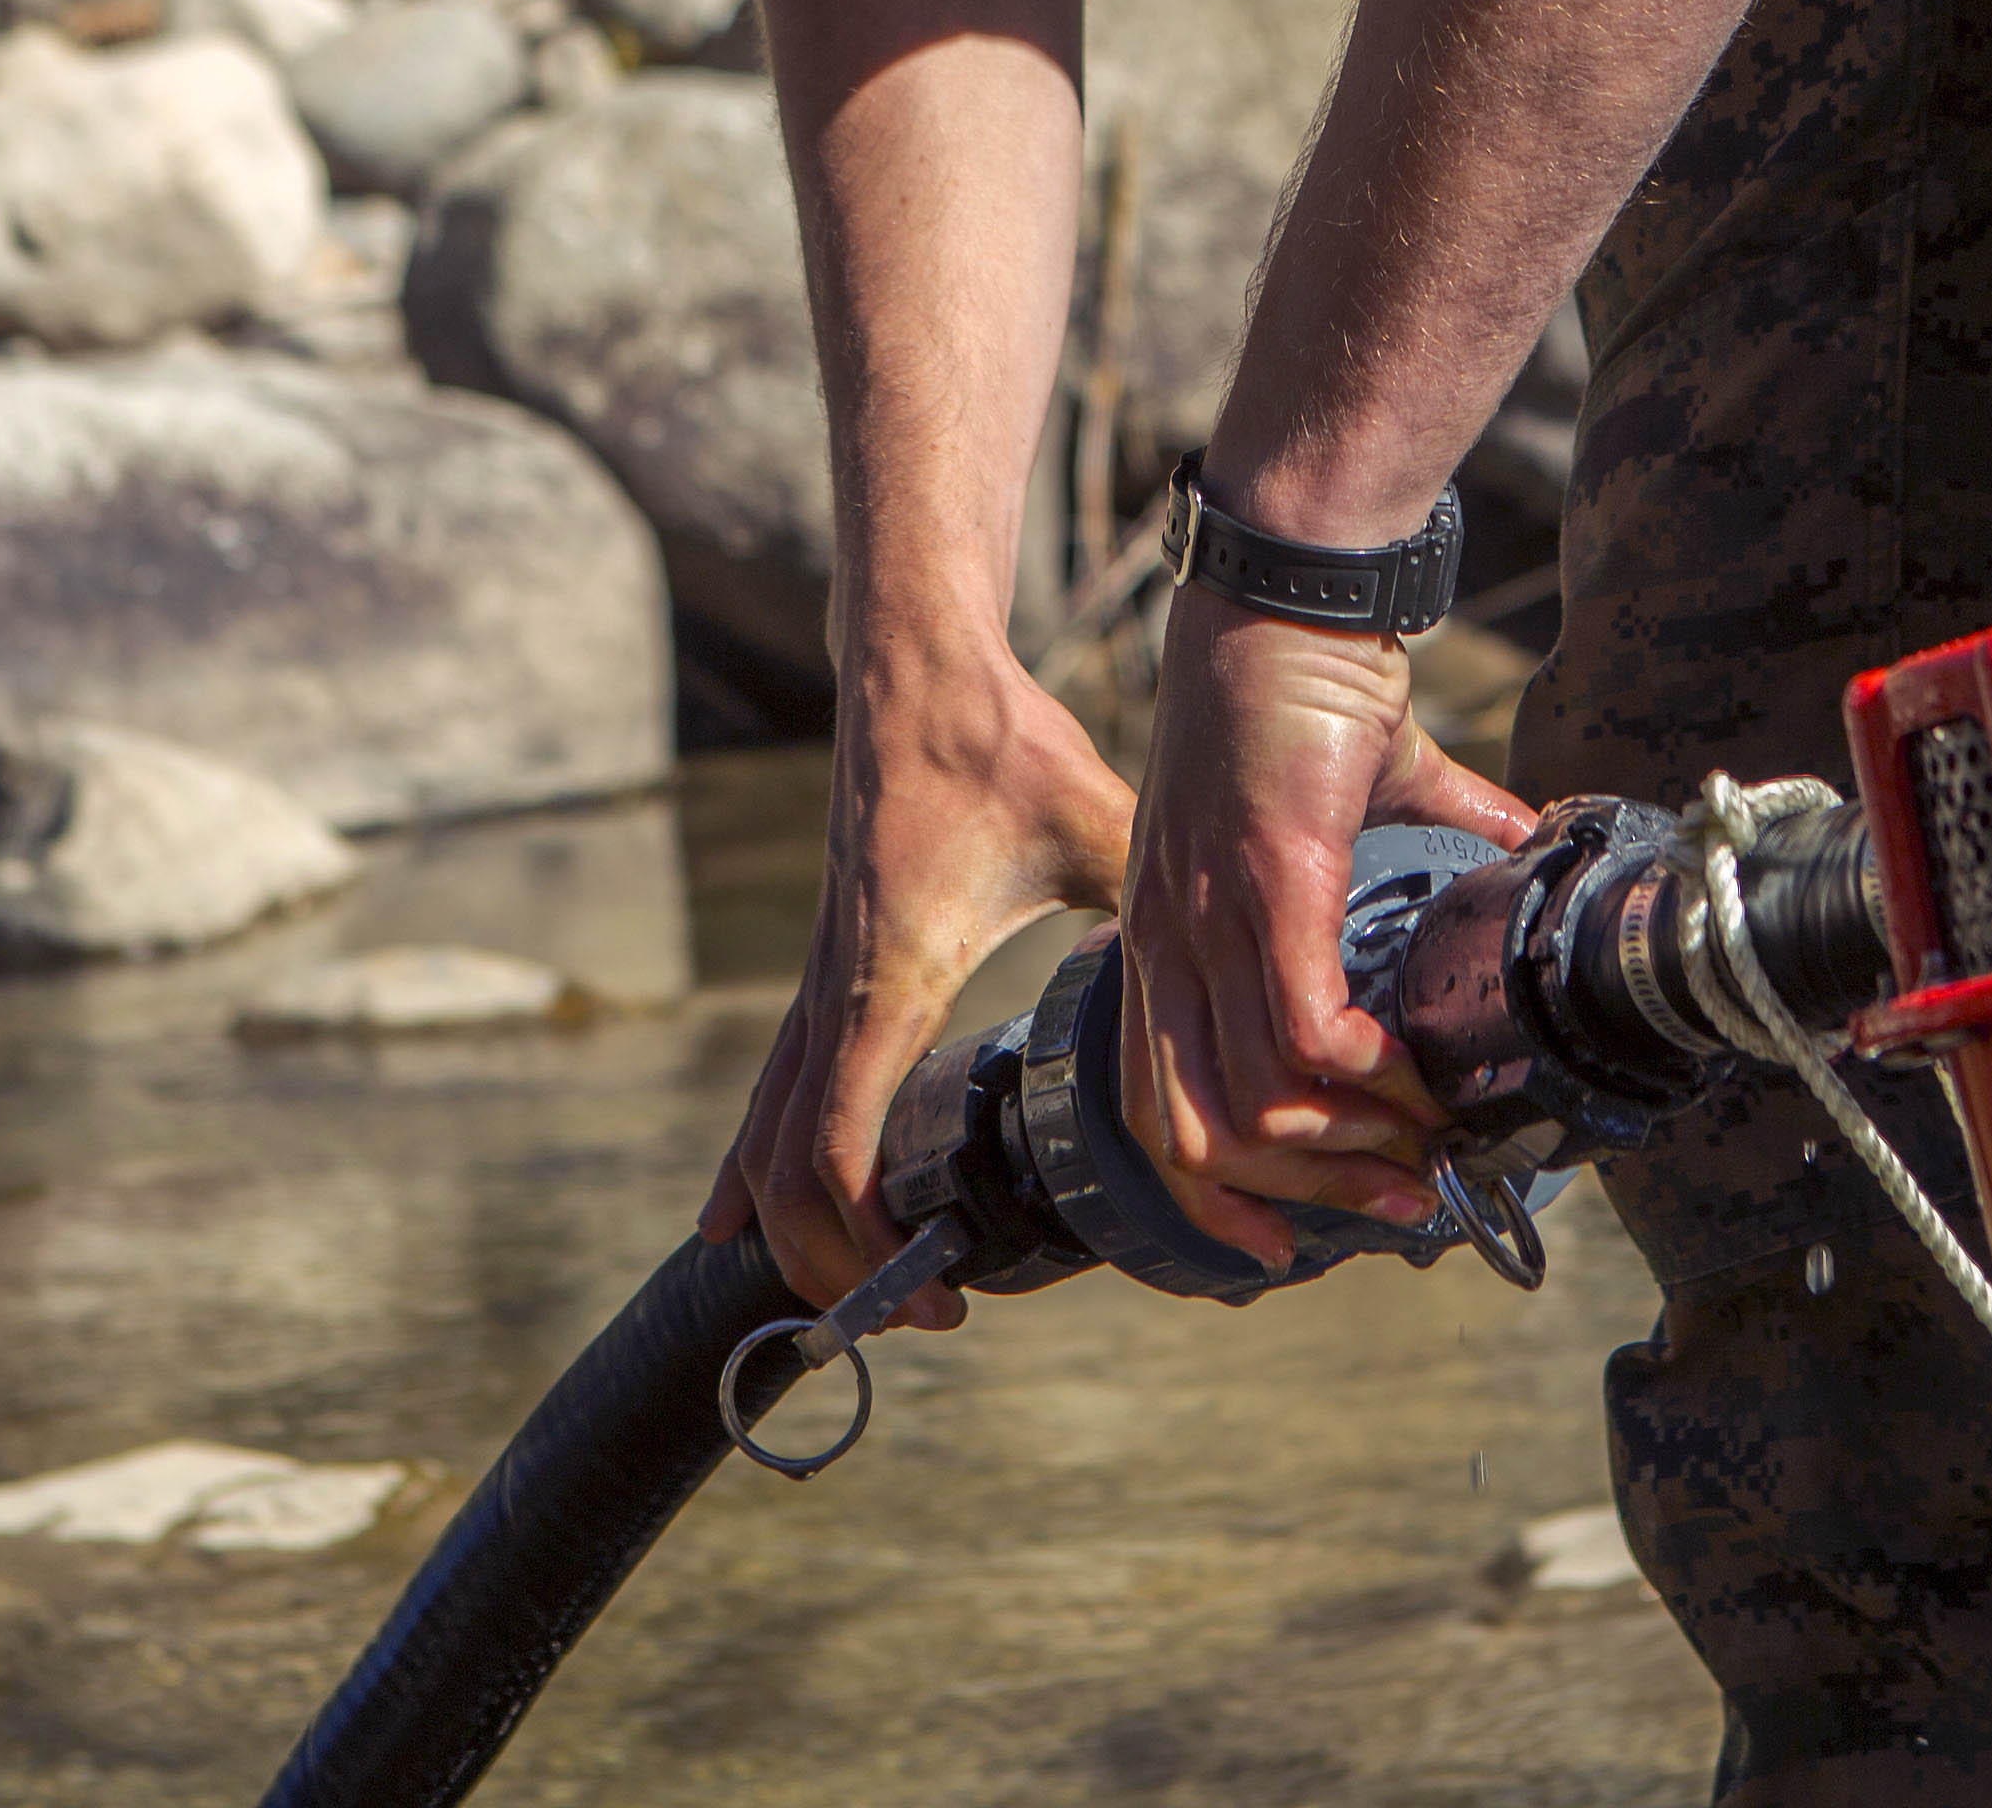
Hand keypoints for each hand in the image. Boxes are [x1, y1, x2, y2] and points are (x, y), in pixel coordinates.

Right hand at [704, 653, 1131, 1324]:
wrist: (915, 676)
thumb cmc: (1000, 747)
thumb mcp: (1094, 824)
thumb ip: (1158, 896)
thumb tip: (1254, 956)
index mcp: (887, 982)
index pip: (837, 1152)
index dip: (872, 1245)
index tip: (945, 1296)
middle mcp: (832, 996)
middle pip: (783, 1174)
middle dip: (835, 1266)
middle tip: (919, 1316)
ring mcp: (814, 986)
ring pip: (762, 1140)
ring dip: (796, 1229)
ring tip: (862, 1288)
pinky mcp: (820, 974)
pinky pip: (770, 1096)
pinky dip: (755, 1169)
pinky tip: (737, 1221)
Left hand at [1111, 595, 1542, 1267]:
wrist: (1295, 591)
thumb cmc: (1313, 679)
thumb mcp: (1356, 790)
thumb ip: (1430, 832)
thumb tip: (1522, 845)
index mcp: (1168, 932)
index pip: (1156, 1105)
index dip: (1210, 1194)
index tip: (1276, 1250)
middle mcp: (1169, 940)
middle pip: (1192, 1132)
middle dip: (1293, 1202)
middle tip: (1393, 1210)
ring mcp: (1209, 916)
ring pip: (1252, 1102)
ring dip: (1347, 1149)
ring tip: (1424, 1154)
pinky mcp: (1270, 885)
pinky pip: (1304, 1034)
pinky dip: (1363, 1078)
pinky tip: (1414, 1078)